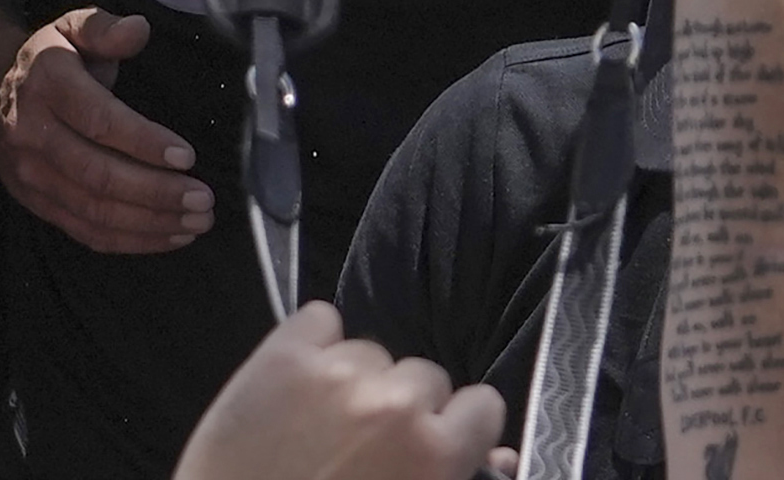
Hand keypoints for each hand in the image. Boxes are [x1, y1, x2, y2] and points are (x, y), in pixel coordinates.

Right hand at [0, 8, 206, 251]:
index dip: (143, 142)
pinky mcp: (37, 203)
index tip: (187, 156)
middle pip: (98, 175)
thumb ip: (104, 28)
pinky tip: (169, 236)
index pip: (98, 120)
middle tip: (202, 199)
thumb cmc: (47, 62)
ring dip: (150, 223)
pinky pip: (86, 231)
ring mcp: (31, 174)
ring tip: (196, 223)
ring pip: (94, 211)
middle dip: (156, 193)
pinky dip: (131, 241)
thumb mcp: (70, 29)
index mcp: (46, 84)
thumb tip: (139, 29)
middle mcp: (33, 133)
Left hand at [180, 306, 505, 479]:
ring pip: (371, 350)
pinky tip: (300, 383)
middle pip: (424, 374)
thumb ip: (459, 476)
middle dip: (404, 403)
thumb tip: (502, 455)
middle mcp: (393, 405)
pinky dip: (314, 342)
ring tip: (326, 419)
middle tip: (370, 439)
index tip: (438, 433)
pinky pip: (319, 319)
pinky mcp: (282, 356)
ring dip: (357, 378)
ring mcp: (336, 374)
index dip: (459, 422)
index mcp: (435, 452)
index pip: (482, 404)